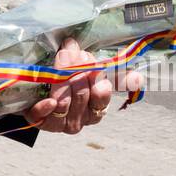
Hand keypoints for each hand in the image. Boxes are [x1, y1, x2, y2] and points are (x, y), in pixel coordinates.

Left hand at [23, 37, 143, 133]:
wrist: (36, 88)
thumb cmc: (70, 78)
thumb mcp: (90, 72)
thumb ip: (114, 73)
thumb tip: (139, 78)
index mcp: (95, 110)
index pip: (101, 101)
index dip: (100, 88)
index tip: (96, 71)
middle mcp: (79, 120)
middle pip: (82, 96)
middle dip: (78, 71)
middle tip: (74, 52)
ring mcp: (59, 123)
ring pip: (64, 104)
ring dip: (62, 78)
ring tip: (62, 56)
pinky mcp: (39, 121)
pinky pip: (43, 117)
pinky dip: (45, 108)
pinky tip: (48, 100)